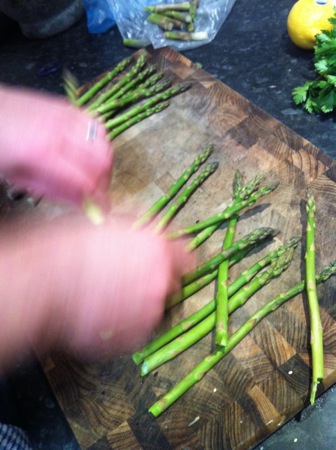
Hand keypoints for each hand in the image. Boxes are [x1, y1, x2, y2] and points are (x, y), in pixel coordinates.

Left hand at [0, 84, 112, 207]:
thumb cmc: (1, 147)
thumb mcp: (20, 177)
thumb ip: (53, 190)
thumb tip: (82, 202)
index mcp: (43, 155)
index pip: (85, 182)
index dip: (98, 200)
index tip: (101, 209)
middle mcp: (60, 134)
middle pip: (102, 162)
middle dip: (104, 182)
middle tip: (96, 192)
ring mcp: (66, 118)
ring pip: (104, 143)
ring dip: (104, 162)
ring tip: (94, 172)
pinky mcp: (68, 108)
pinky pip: (97, 125)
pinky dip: (100, 141)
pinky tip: (90, 151)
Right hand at [0, 213, 193, 367]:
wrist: (46, 284)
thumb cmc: (71, 249)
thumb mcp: (111, 226)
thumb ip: (140, 233)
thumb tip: (149, 235)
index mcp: (159, 251)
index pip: (187, 258)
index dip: (177, 260)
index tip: (171, 264)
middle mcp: (161, 282)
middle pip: (174, 285)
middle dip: (158, 283)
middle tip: (131, 282)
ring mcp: (149, 313)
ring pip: (156, 310)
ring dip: (142, 306)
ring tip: (110, 298)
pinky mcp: (134, 338)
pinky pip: (138, 331)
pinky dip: (126, 325)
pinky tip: (103, 313)